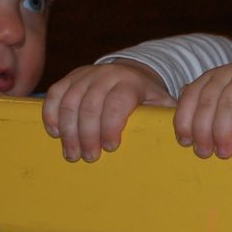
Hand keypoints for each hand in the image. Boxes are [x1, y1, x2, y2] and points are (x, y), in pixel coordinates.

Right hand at [42, 60, 175, 161]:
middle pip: (90, 106)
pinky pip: (55, 94)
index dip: (112, 125)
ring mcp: (86, 74)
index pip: (118, 102)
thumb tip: (180, 134)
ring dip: (68, 131)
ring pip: (70, 102)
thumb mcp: (162, 104)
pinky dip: (51, 114)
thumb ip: (167, 116)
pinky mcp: (70, 78)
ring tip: (72, 153)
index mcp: (131, 82)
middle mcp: (107, 74)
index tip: (111, 147)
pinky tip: (55, 133)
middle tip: (89, 157)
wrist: (130, 73)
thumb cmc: (147, 97)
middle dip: (87, 135)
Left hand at [174, 65, 231, 158]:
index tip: (185, 141)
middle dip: (203, 129)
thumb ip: (203, 115)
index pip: (190, 96)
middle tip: (205, 152)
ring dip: (222, 128)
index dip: (184, 119)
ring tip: (224, 150)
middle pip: (206, 100)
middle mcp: (226, 73)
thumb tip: (181, 130)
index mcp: (211, 79)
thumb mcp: (224, 115)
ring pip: (226, 100)